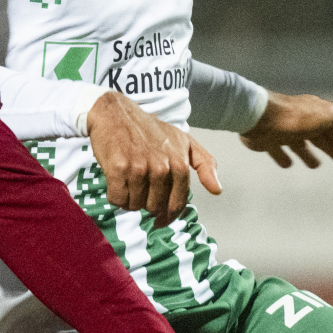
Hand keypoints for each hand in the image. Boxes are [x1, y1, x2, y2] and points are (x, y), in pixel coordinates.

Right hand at [87, 91, 218, 226]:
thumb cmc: (149, 129)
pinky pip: (118, 199)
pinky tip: (117, 182)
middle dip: (146, 202)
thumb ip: (204, 164)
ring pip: (135, 205)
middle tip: (140, 187)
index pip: (178, 202)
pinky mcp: (119, 169)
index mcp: (179, 163)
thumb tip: (217, 190)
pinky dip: (116, 196)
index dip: (169, 215)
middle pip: (155, 207)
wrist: (116, 113)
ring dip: (130, 199)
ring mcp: (140, 168)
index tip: (160, 220)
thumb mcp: (184, 140)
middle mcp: (162, 167)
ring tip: (128, 181)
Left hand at [240, 91, 332, 167]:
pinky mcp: (267, 139)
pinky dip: (283, 156)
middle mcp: (301, 121)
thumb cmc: (295, 117)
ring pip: (300, 143)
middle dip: (332, 150)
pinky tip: (287, 164)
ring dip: (308, 154)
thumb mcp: (325, 115)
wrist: (258, 117)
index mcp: (317, 115)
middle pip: (320, 137)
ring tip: (315, 166)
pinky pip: (277, 149)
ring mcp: (284, 130)